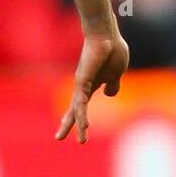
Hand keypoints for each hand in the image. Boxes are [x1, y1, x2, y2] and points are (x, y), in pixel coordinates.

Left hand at [55, 29, 128, 143]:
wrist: (107, 36)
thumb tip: (110, 94)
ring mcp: (82, 84)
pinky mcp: (83, 82)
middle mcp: (83, 86)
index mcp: (92, 84)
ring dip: (79, 126)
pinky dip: (83, 115)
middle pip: (75, 109)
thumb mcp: (117, 73)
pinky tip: (84, 125)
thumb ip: (113, 84)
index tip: (76, 126)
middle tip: (58, 137)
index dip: (78, 115)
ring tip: (81, 141)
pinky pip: (82, 103)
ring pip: (78, 110)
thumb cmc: (112, 50)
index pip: (83, 104)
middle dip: (68, 124)